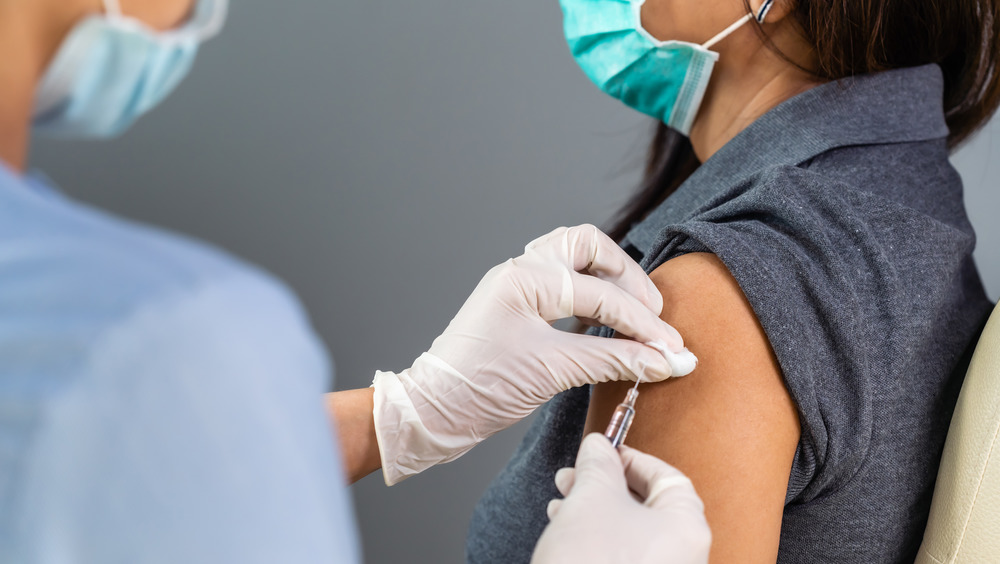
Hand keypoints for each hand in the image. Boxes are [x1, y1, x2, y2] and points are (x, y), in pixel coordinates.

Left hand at [372, 224, 696, 484]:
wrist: (434, 410)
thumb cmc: (479, 387)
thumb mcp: (553, 371)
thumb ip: (614, 361)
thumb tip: (664, 361)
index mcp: (525, 278)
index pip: (601, 294)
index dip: (643, 324)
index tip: (673, 350)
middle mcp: (521, 271)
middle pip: (589, 247)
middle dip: (627, 278)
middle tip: (653, 316)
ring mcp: (517, 285)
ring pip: (575, 259)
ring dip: (610, 281)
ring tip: (635, 316)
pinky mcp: (518, 306)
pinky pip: (564, 284)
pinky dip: (592, 298)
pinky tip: (607, 324)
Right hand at [532, 434, 710, 563]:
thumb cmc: (592, 563)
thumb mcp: (591, 498)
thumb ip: (599, 464)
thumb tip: (598, 446)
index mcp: (687, 529)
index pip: (668, 478)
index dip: (632, 458)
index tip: (603, 451)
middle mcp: (683, 556)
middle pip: (648, 506)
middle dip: (605, 485)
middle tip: (575, 475)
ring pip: (631, 533)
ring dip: (594, 511)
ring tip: (561, 502)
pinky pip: (623, 556)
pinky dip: (597, 539)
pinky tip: (566, 532)